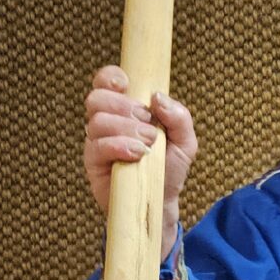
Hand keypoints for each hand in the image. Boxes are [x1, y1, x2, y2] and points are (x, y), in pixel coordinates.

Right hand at [83, 66, 197, 259]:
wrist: (161, 202)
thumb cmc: (169, 169)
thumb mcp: (185, 142)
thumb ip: (179, 116)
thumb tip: (158, 98)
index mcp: (125, 108)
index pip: (106, 81)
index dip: (110, 77)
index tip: (127, 84)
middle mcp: (107, 121)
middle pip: (97, 98)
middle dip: (124, 106)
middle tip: (148, 123)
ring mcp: (98, 141)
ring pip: (98, 120)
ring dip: (126, 128)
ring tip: (147, 145)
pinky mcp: (93, 162)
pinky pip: (97, 146)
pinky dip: (118, 145)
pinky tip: (136, 154)